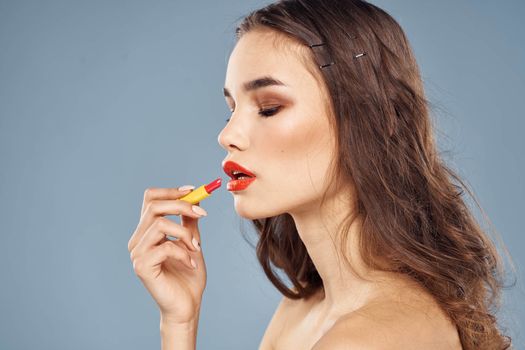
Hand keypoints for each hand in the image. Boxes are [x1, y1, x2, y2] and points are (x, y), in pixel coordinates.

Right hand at [128, 186, 206, 324]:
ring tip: (197, 248)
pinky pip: (166, 246)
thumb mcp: (192, 242)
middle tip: (202, 214)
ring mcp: (137, 253)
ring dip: (185, 233)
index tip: (193, 190)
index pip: (150, 199)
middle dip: (182, 205)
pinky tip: (192, 264)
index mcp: (147, 232)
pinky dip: (184, 252)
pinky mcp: (141, 266)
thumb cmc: (189, 276)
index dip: (171, 191)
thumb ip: (189, 222)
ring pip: (160, 223)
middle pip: (154, 206)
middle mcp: (138, 240)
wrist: (187, 306)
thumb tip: (195, 198)